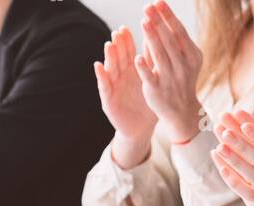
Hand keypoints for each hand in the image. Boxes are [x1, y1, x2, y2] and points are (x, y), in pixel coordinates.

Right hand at [94, 27, 157, 167]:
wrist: (141, 128)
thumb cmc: (147, 104)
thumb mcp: (150, 82)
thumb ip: (150, 64)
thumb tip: (154, 43)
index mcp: (131, 71)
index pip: (127, 53)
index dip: (126, 41)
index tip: (125, 28)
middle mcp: (120, 77)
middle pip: (118, 58)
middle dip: (117, 45)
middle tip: (117, 32)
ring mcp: (113, 88)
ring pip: (111, 70)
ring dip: (109, 57)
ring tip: (109, 45)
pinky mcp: (108, 100)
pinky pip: (104, 87)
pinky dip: (102, 76)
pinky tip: (99, 66)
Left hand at [135, 1, 205, 143]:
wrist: (182, 111)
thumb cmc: (182, 80)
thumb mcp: (184, 60)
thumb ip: (173, 42)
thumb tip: (159, 18)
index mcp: (191, 55)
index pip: (178, 32)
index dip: (168, 16)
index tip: (158, 2)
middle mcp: (183, 66)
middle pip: (169, 40)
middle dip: (158, 22)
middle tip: (148, 6)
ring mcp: (171, 78)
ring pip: (159, 55)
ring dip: (151, 37)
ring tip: (143, 21)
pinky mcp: (158, 91)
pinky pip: (150, 77)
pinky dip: (144, 67)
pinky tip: (136, 57)